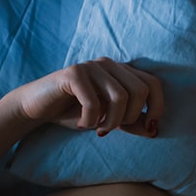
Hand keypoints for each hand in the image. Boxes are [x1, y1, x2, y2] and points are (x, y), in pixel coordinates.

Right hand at [9, 58, 163, 136]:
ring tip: (98, 129)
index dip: (157, 107)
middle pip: (140, 91)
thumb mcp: (108, 120)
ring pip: (120, 97)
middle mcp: (109, 64)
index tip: (150, 128)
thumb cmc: (75, 113)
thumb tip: (154, 131)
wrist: (38, 107)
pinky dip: (91, 120)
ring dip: (111, 122)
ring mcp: (91, 66)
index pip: (153, 84)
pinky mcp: (73, 73)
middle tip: (111, 129)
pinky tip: (82, 123)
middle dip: (131, 118)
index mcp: (121, 71)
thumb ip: (130, 123)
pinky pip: (94, 102)